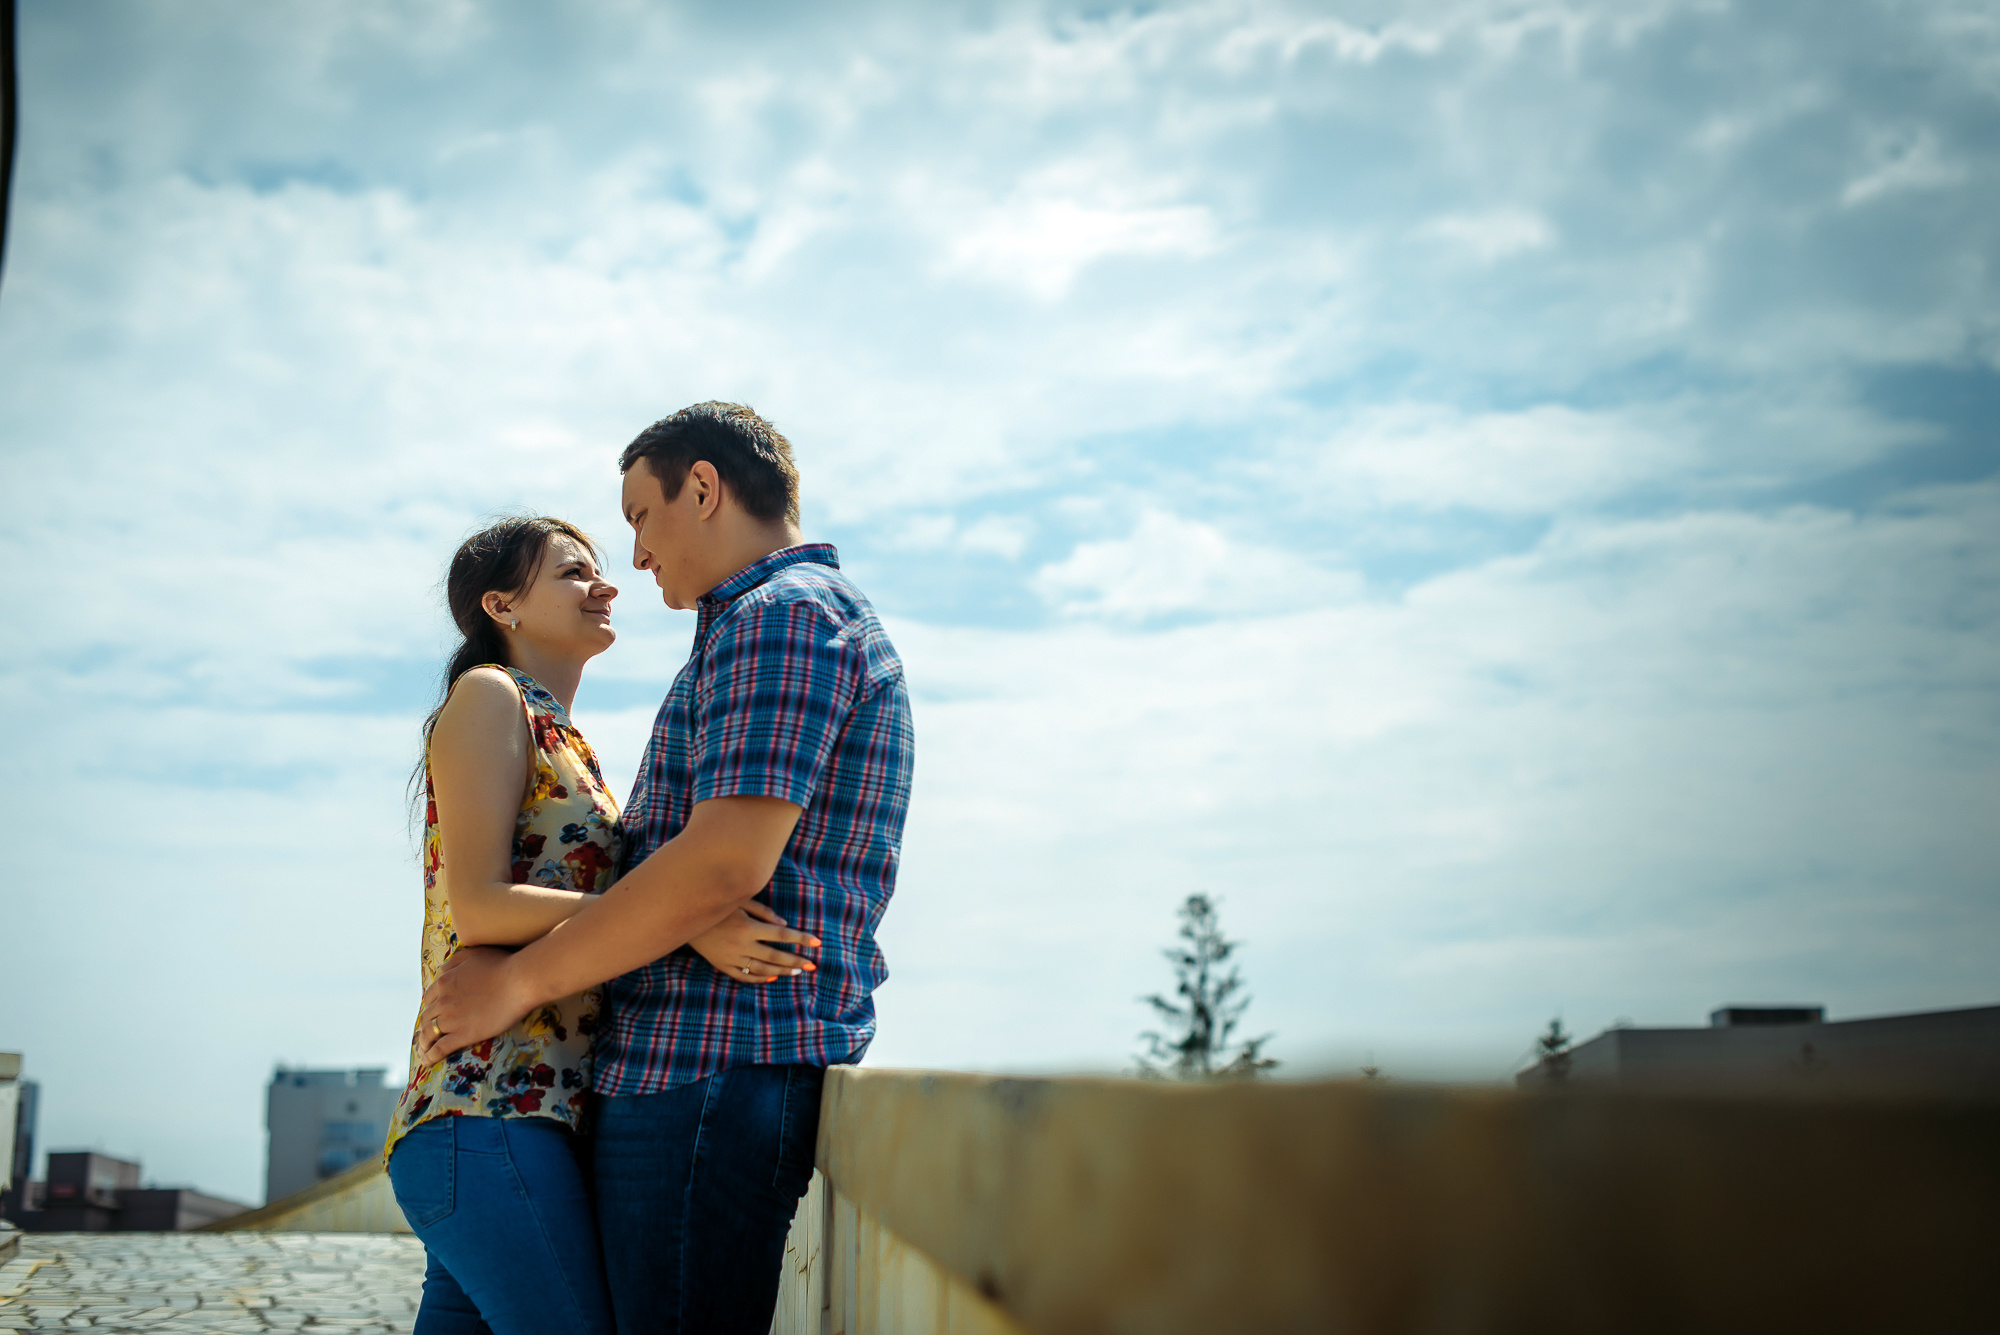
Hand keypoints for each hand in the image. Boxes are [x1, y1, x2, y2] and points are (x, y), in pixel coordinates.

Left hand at [414, 946, 533, 1066]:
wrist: (518, 982)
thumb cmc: (502, 965)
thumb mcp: (473, 954)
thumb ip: (454, 962)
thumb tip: (441, 969)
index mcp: (445, 982)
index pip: (429, 998)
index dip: (430, 1007)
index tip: (432, 1013)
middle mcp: (443, 1001)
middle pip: (427, 1017)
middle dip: (425, 1026)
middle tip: (426, 1034)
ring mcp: (451, 1019)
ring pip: (429, 1034)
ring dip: (423, 1043)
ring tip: (423, 1050)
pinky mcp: (462, 1035)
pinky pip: (440, 1048)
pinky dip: (430, 1056)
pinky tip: (427, 1062)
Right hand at [689, 900, 820, 983]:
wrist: (684, 916)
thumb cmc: (717, 904)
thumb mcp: (741, 902)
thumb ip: (764, 913)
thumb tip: (785, 926)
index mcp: (748, 927)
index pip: (782, 936)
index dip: (801, 939)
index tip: (817, 943)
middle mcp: (741, 945)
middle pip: (775, 956)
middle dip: (796, 960)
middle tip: (812, 966)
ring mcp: (730, 958)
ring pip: (761, 969)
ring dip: (781, 971)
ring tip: (796, 972)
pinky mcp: (721, 965)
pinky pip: (743, 976)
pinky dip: (759, 978)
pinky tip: (772, 977)